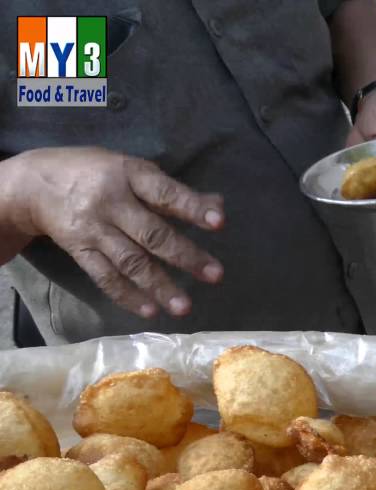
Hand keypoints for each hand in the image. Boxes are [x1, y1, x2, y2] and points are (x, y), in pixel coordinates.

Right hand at [2, 147, 223, 317]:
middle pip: (151, 233)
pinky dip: (127, 296)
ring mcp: (93, 230)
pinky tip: (150, 311)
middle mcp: (110, 203)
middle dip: (185, 256)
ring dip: (159, 285)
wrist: (34, 185)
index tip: (220, 223)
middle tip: (215, 275)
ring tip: (184, 307)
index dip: (192, 207)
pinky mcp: (79, 251)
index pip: (164, 193)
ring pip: (130, 261)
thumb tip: (218, 204)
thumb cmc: (98, 175)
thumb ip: (173, 191)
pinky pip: (105, 277)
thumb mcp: (132, 170)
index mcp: (128, 175)